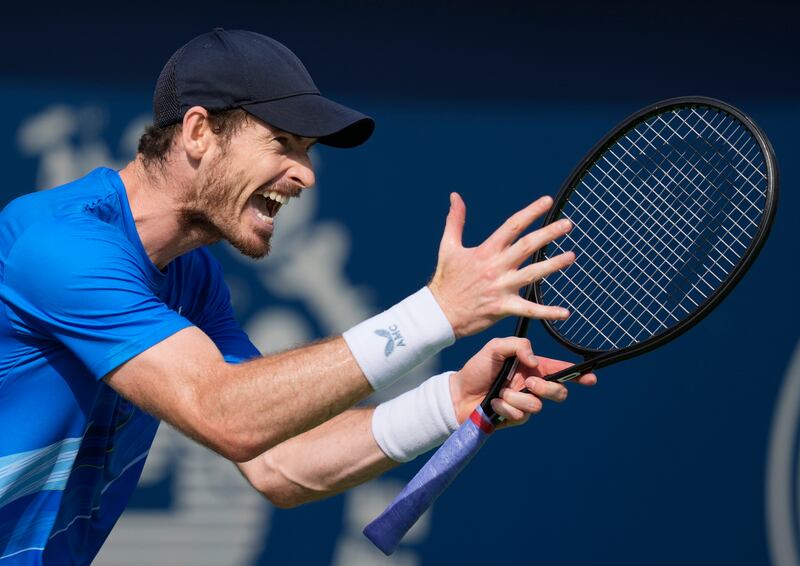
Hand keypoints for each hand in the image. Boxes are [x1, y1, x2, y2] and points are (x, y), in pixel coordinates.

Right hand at [428, 193, 575, 338]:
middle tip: (567, 224)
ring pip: (533, 274)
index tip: (547, 202)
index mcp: (485, 251)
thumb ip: (455, 220)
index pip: (512, 226)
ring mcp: (501, 287)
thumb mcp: (448, 247)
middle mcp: (496, 267)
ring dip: (554, 265)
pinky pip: (529, 310)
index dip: (530, 212)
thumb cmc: (446, 279)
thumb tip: (455, 196)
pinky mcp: (503, 307)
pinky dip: (547, 312)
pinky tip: (565, 312)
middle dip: (548, 233)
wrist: (439, 313)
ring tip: (571, 256)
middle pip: (527, 246)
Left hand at [449, 337, 596, 426]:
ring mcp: (525, 403)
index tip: (591, 377)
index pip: (559, 370)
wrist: (457, 394)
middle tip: (528, 383)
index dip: (578, 375)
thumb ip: (517, 346)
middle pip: (559, 391)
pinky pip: (521, 415)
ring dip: (516, 397)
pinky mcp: (516, 418)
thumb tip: (534, 363)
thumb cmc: (477, 369)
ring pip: (538, 405)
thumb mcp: (495, 348)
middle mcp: (531, 386)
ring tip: (500, 392)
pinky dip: (505, 407)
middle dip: (548, 388)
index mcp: (531, 368)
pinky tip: (493, 403)